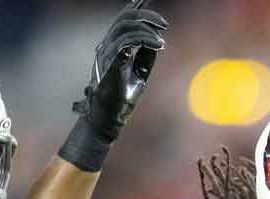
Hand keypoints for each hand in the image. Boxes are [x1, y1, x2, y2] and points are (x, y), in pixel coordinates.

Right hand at [77, 0, 166, 140]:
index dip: (135, 8)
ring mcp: (106, 53)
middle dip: (146, 15)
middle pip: (124, 19)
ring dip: (147, 28)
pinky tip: (157, 44)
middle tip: (163, 24)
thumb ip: (146, 55)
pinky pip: (127, 42)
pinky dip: (145, 40)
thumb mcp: (140, 72)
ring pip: (126, 27)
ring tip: (161, 38)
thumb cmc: (122, 97)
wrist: (110, 117)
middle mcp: (106, 46)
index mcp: (112, 46)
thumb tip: (157, 39)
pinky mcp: (110, 62)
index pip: (122, 20)